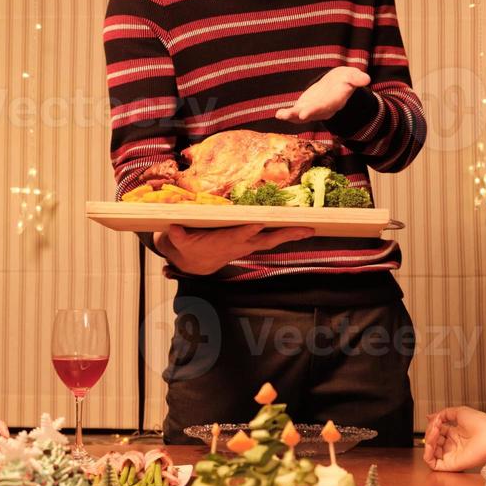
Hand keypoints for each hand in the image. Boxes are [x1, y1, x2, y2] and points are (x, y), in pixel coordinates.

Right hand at [155, 223, 314, 275]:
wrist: (196, 262)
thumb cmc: (188, 247)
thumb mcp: (179, 242)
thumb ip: (178, 237)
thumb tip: (174, 228)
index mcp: (225, 242)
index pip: (239, 235)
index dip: (248, 230)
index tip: (258, 223)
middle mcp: (241, 244)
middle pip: (266, 239)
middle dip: (284, 235)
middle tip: (304, 229)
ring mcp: (249, 244)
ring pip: (273, 239)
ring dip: (292, 235)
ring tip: (311, 229)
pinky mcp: (252, 242)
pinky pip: (273, 238)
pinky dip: (288, 233)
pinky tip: (303, 229)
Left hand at [275, 66, 370, 123]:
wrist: (336, 85)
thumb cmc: (344, 80)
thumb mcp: (351, 76)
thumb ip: (356, 78)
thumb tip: (366, 79)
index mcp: (334, 100)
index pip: (326, 106)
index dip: (316, 109)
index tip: (305, 113)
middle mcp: (323, 108)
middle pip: (314, 112)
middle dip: (306, 113)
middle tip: (298, 115)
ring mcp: (312, 109)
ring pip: (302, 115)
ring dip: (291, 116)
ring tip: (280, 115)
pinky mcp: (304, 107)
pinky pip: (295, 112)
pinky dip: (287, 114)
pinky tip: (278, 114)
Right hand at [422, 406, 485, 472]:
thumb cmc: (482, 423)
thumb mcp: (459, 412)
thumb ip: (443, 414)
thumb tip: (429, 417)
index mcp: (455, 434)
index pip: (437, 432)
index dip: (432, 426)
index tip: (436, 419)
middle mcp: (453, 445)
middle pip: (433, 441)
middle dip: (430, 432)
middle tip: (435, 426)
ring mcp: (452, 455)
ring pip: (431, 452)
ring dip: (428, 442)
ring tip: (434, 433)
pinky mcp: (452, 464)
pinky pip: (433, 464)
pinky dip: (427, 454)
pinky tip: (431, 444)